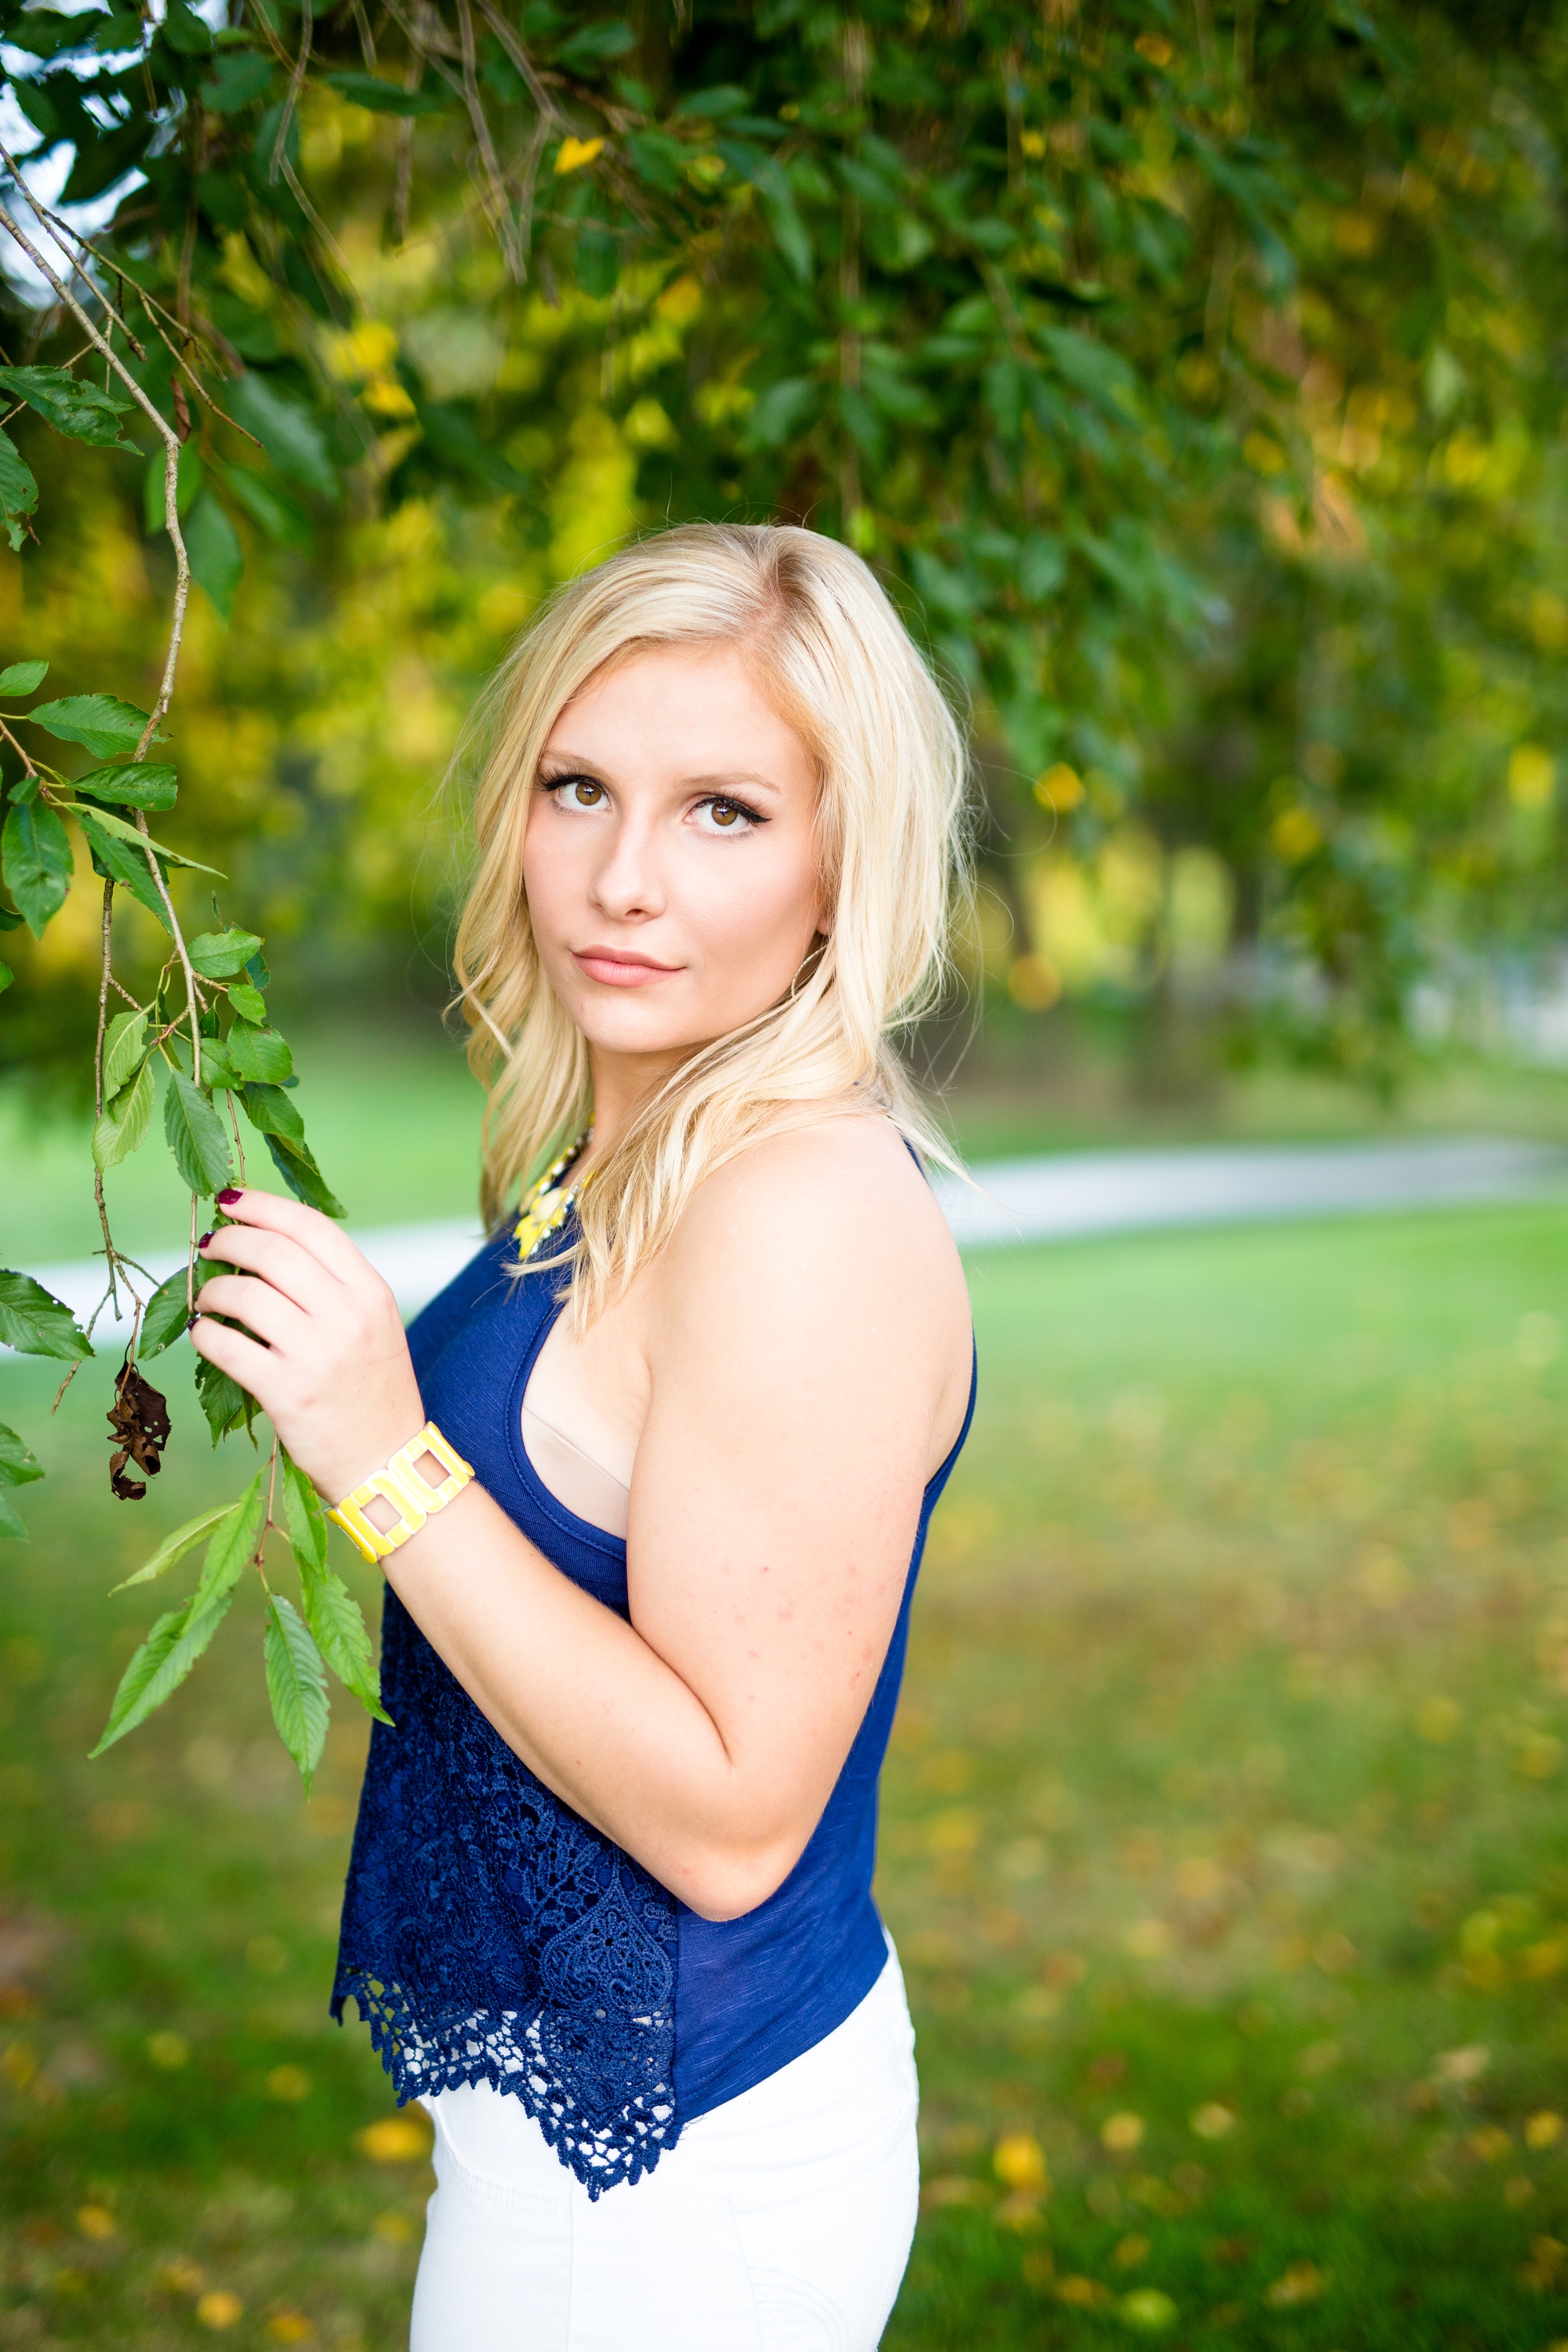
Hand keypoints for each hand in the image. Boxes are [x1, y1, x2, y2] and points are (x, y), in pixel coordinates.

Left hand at [188, 1188, 424, 1501]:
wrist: (387, 1463)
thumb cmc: (372, 1391)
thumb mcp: (373, 1325)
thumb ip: (333, 1285)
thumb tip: (266, 1244)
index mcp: (371, 1291)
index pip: (311, 1227)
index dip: (263, 1205)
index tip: (231, 1200)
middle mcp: (348, 1316)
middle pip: (272, 1252)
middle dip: (229, 1240)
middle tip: (208, 1246)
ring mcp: (317, 1354)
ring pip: (244, 1295)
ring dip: (212, 1289)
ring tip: (206, 1297)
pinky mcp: (288, 1392)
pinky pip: (227, 1346)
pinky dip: (204, 1334)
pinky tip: (203, 1334)